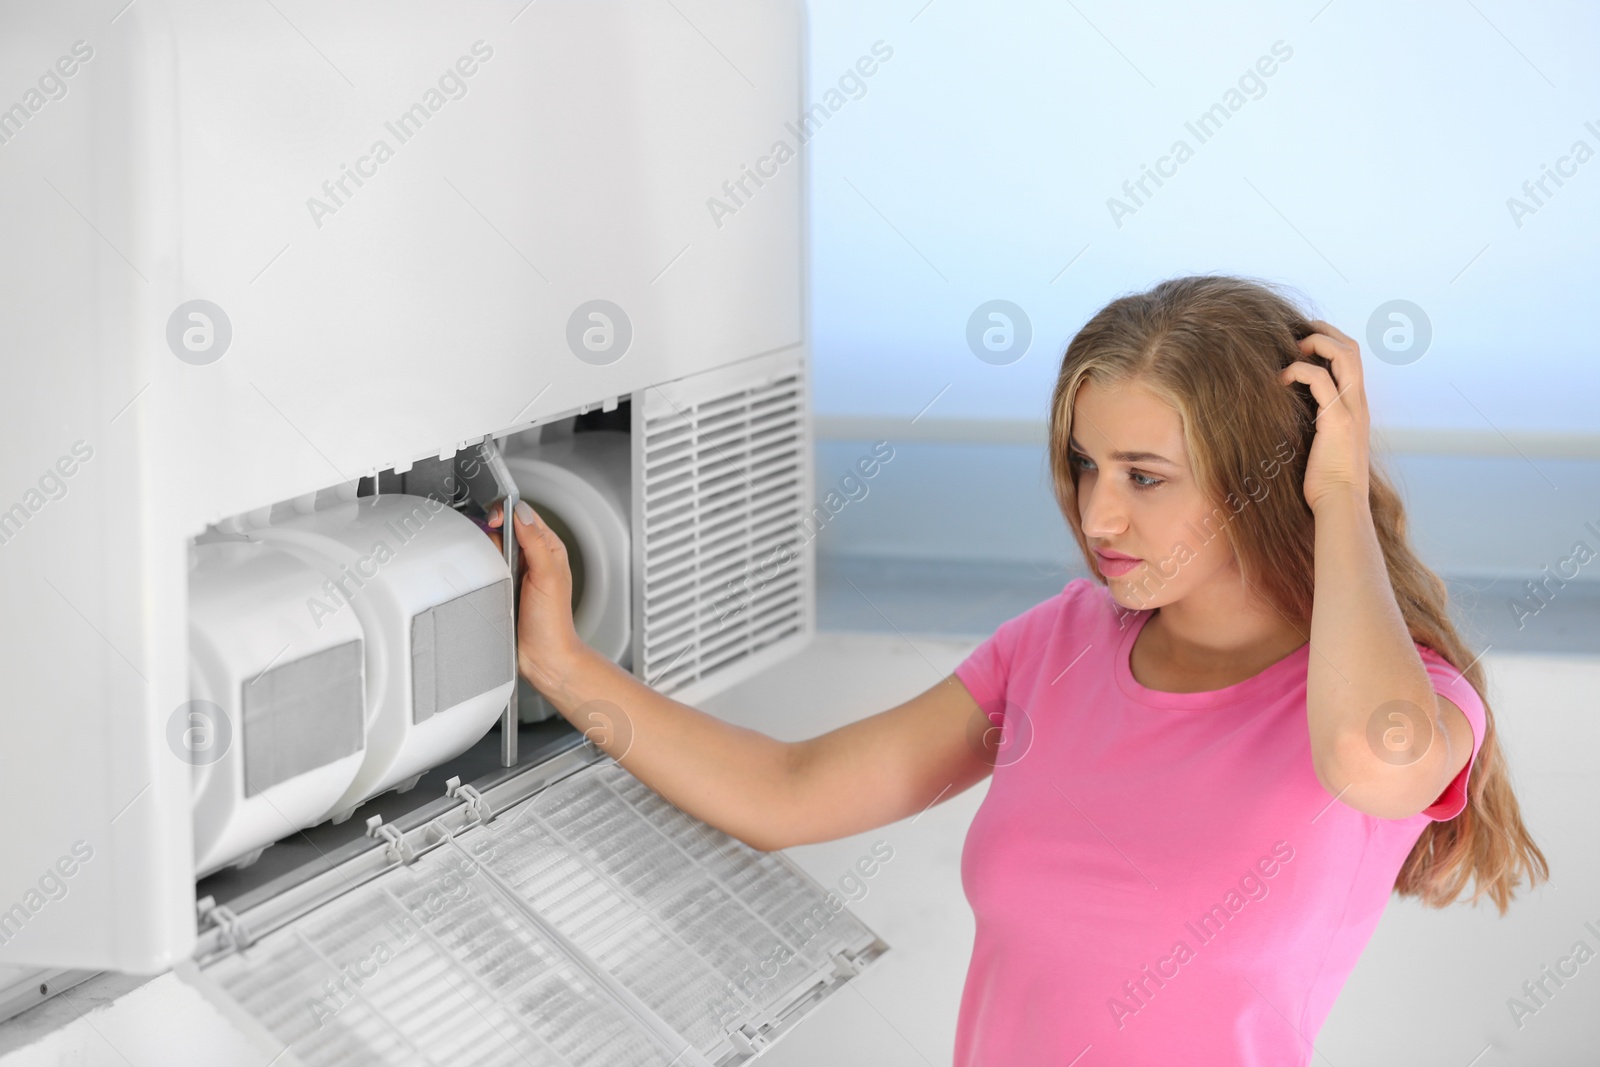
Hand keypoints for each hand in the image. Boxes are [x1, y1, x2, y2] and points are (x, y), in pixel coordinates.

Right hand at [486, 499, 583, 693]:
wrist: (543, 657)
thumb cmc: (553, 623)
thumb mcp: (548, 576)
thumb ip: (536, 543)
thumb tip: (522, 514)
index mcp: (548, 549)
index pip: (525, 516)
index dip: (508, 512)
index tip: (495, 520)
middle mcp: (532, 558)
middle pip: (504, 529)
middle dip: (494, 534)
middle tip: (493, 549)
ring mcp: (515, 573)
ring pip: (492, 549)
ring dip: (487, 553)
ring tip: (492, 569)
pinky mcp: (501, 587)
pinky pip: (485, 569)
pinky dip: (481, 570)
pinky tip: (483, 579)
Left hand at [1279, 319, 1370, 512]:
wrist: (1340, 504)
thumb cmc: (1326, 480)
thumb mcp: (1321, 442)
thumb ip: (1315, 421)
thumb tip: (1290, 408)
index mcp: (1355, 406)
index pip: (1352, 359)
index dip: (1330, 341)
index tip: (1302, 340)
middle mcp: (1357, 403)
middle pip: (1352, 348)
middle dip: (1324, 332)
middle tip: (1295, 334)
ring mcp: (1351, 410)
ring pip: (1344, 355)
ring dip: (1315, 343)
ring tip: (1290, 350)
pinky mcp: (1338, 420)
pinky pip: (1321, 380)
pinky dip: (1299, 371)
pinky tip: (1280, 380)